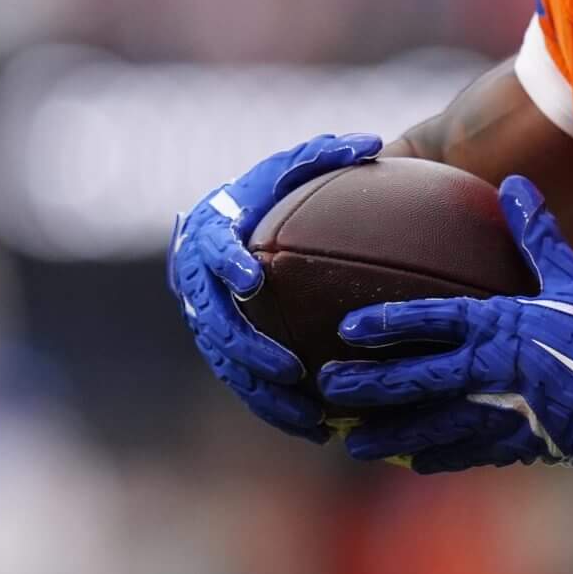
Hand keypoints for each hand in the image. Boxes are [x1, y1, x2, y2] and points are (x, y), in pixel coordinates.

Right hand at [168, 131, 381, 440]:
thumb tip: (374, 143)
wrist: (221, 224)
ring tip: (309, 417)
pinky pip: (245, 385)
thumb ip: (324, 155)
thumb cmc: (262, 192)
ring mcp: (204, 320)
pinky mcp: (220, 349)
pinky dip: (276, 409)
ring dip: (264, 395)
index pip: (212, 250)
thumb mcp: (287, 169)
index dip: (227, 264)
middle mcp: (197, 283)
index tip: (252, 279)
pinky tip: (317, 430)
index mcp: (210, 234)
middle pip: (215, 323)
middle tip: (288, 368)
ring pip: (227, 366)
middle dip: (248, 349)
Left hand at [319, 177, 572, 470]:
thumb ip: (538, 234)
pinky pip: (464, 453)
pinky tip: (410, 463)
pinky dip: (434, 459)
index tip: (348, 328)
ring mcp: (499, 413)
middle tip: (326, 386)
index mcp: (500, 327)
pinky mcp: (516, 444)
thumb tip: (515, 183)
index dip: (387, 323)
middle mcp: (490, 372)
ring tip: (349, 441)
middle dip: (367, 384)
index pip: (431, 321)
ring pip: (428, 426)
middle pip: (414, 380)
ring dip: (387, 433)